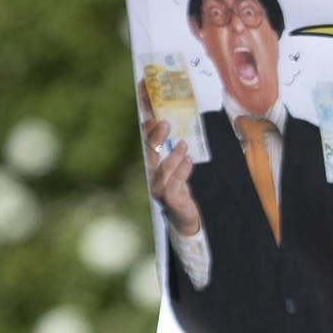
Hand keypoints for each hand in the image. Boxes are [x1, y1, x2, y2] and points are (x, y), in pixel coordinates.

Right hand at [143, 114, 201, 238]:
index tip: (152, 118)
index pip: (143, 147)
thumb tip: (166, 124)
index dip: (146, 132)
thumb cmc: (177, 187)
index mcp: (147, 169)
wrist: (184, 215)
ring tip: (184, 145)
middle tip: (165, 124)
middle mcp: (148, 179)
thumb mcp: (172, 166)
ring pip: (162, 170)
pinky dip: (182, 171)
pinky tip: (189, 161)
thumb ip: (168, 150)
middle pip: (148, 156)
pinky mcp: (169, 200)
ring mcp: (157, 190)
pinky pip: (174, 183)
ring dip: (174, 155)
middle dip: (155, 139)